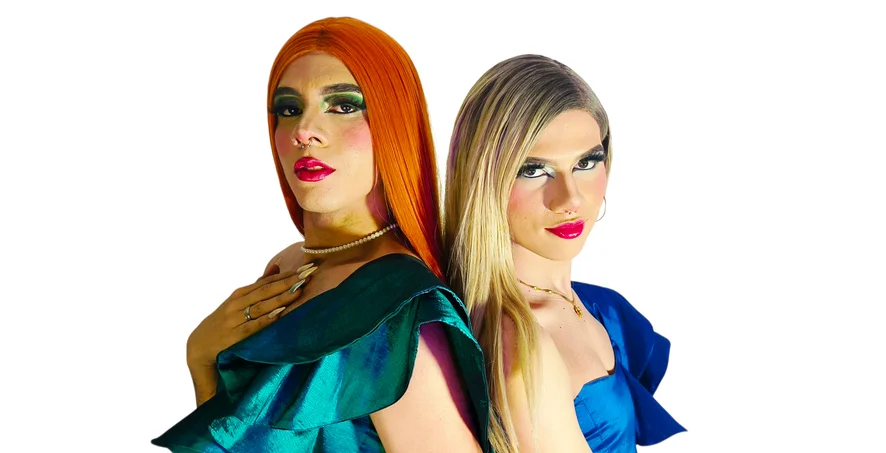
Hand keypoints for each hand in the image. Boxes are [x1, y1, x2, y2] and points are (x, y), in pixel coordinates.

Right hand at [186, 263, 312, 370]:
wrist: (199, 344)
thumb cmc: (224, 321)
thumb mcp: (238, 301)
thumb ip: (258, 287)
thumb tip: (276, 268)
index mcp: (240, 293)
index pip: (267, 281)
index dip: (287, 274)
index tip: (305, 267)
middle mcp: (237, 303)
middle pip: (267, 291)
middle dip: (288, 282)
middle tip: (307, 275)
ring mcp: (235, 319)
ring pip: (261, 306)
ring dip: (281, 298)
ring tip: (298, 291)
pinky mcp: (234, 336)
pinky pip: (253, 326)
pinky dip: (266, 320)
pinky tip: (279, 314)